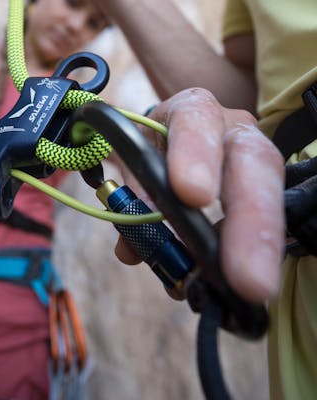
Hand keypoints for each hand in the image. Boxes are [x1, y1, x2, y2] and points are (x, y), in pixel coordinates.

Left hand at [116, 89, 284, 303]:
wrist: (164, 142)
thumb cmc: (149, 151)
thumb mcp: (132, 165)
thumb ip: (130, 201)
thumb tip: (132, 250)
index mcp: (191, 110)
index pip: (195, 118)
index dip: (194, 153)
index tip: (192, 195)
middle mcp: (232, 129)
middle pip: (253, 161)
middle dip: (250, 218)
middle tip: (246, 273)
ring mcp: (255, 160)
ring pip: (269, 192)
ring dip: (260, 244)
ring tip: (252, 289)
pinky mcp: (264, 190)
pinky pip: (266, 223)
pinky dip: (250, 256)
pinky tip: (237, 286)